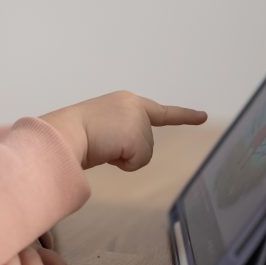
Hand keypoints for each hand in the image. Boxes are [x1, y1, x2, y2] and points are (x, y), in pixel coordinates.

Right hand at [40, 91, 206, 170]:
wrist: (63, 132)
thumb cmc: (72, 133)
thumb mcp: (100, 127)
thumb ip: (119, 134)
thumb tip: (120, 155)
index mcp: (125, 101)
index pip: (160, 112)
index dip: (183, 116)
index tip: (202, 116)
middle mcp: (135, 105)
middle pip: (146, 143)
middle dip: (127, 151)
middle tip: (102, 143)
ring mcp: (138, 119)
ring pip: (143, 154)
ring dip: (122, 157)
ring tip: (101, 145)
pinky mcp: (138, 134)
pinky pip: (138, 162)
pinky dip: (123, 163)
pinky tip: (107, 151)